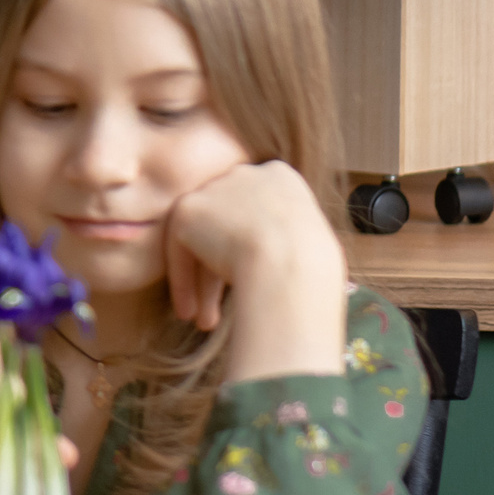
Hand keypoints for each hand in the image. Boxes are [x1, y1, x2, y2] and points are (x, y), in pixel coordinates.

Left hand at [165, 160, 345, 378]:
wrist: (290, 263)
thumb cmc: (313, 268)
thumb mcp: (307, 242)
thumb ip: (282, 237)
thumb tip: (267, 259)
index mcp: (280, 178)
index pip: (255, 213)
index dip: (250, 250)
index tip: (251, 278)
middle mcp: (245, 174)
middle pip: (226, 225)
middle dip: (222, 268)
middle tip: (223, 307)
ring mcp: (214, 188)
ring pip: (202, 239)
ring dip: (202, 282)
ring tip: (204, 320)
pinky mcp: (188, 209)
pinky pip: (180, 249)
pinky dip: (183, 282)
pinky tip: (190, 311)